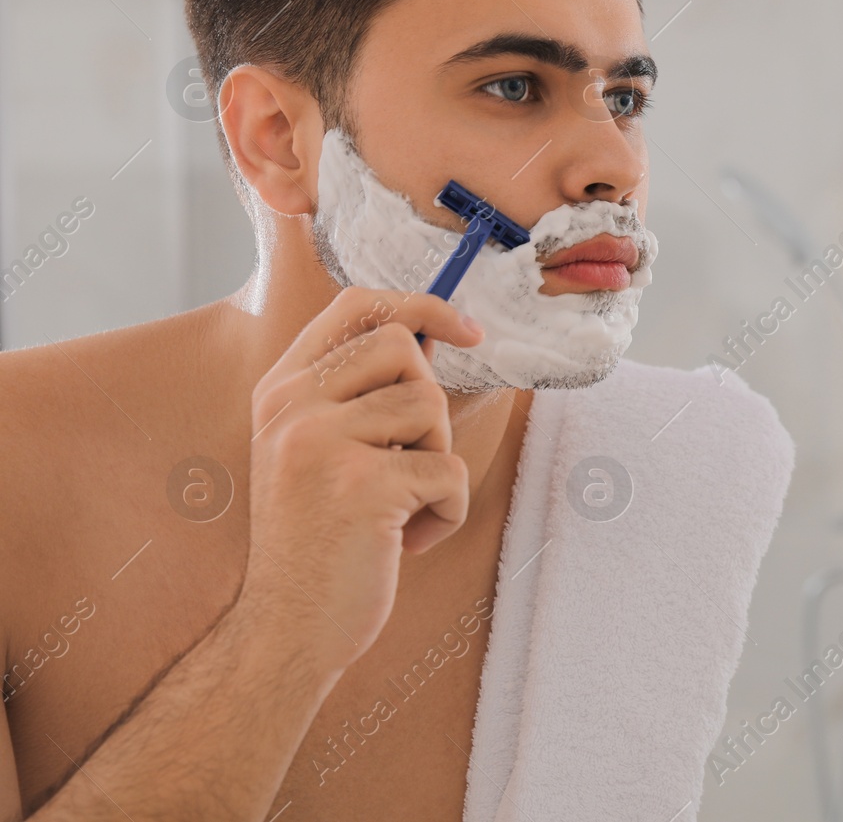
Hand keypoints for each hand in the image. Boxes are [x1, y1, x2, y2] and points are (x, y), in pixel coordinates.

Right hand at [236, 287, 483, 674]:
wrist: (285, 630)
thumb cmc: (318, 542)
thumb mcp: (314, 451)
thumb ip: (355, 395)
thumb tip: (436, 335)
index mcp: (282, 391)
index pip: (357, 306)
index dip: (422, 305)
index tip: (468, 331)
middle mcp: (292, 407)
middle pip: (405, 348)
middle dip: (427, 406)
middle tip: (404, 462)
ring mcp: (322, 444)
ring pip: (431, 408)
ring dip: (435, 463)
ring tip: (398, 507)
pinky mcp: (361, 487)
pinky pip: (447, 474)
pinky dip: (445, 515)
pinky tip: (405, 542)